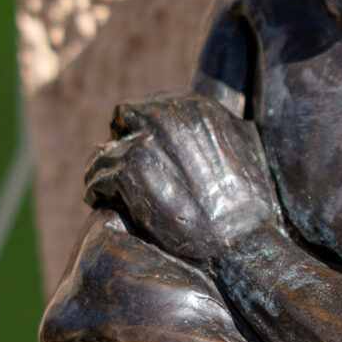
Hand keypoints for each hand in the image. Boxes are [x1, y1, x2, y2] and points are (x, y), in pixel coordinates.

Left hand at [84, 92, 279, 264]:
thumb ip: (216, 130)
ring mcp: (147, 143)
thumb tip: (204, 125)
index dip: (143, 126)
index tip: (138, 143)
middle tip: (117, 164)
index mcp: (197, 108)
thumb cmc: (247, 203)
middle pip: (125, 118)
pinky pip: (98, 176)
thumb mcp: (243, 148)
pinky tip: (97, 200)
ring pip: (106, 151)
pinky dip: (95, 189)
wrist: (241, 236)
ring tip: (100, 187)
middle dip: (120, 140)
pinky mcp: (131, 172)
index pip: (154, 104)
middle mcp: (169, 118)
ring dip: (102, 170)